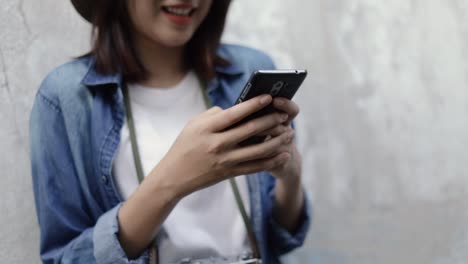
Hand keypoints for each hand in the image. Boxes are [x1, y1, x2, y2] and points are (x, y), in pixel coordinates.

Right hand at [151, 94, 294, 197]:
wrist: (174, 176)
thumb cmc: (184, 145)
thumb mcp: (193, 124)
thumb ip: (215, 114)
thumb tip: (238, 109)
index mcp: (207, 128)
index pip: (234, 114)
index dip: (253, 104)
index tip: (269, 97)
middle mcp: (217, 144)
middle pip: (250, 130)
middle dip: (270, 121)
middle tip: (284, 115)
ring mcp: (225, 160)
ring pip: (258, 150)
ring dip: (277, 141)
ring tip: (289, 133)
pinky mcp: (230, 173)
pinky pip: (256, 167)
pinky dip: (272, 161)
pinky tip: (284, 154)